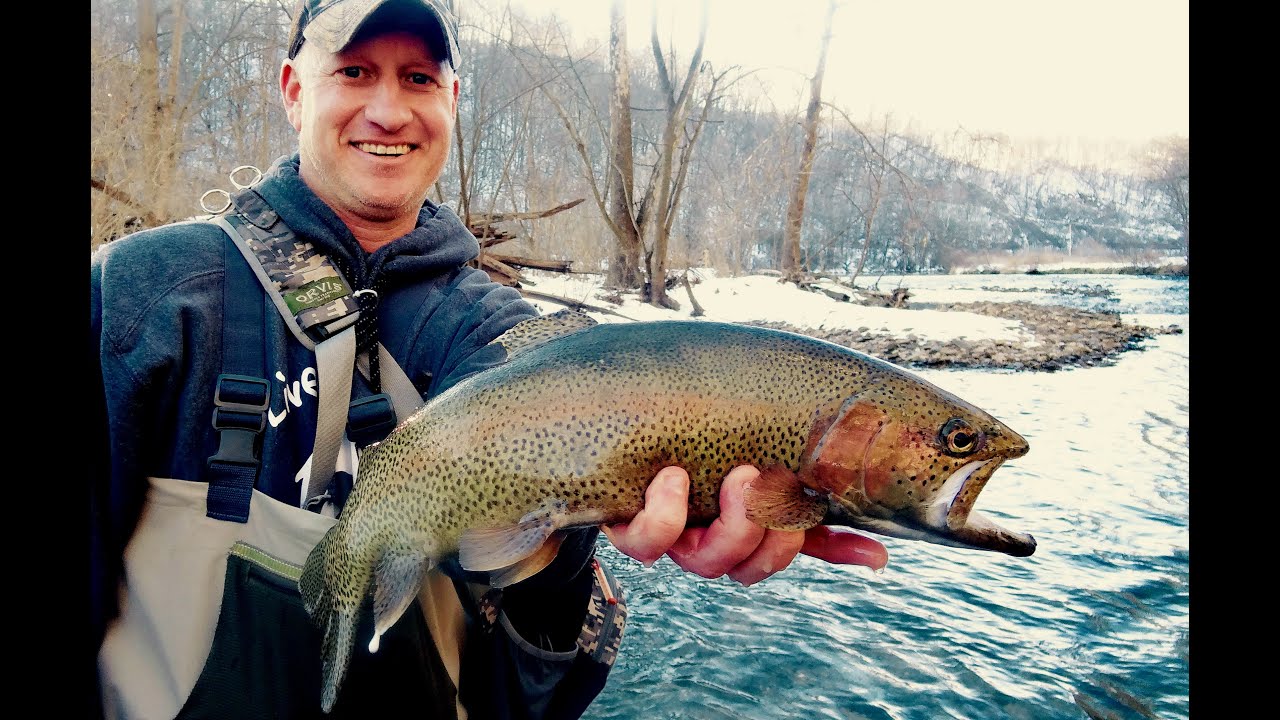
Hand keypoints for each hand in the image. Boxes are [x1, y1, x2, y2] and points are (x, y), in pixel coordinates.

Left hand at [600, 465, 888, 585]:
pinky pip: (646, 541)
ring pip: (706, 564)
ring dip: (731, 525)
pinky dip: (665, 513)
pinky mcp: (626, 523)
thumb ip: (814, 515)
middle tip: (765, 478)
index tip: (834, 517)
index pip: (778, 557)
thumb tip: (881, 556)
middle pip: (742, 568)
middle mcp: (702, 542)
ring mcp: (668, 535)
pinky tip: (674, 477)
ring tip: (737, 474)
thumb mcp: (759, 480)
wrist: (623, 432)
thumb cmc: (699, 456)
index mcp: (737, 533)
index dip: (811, 546)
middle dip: (766, 531)